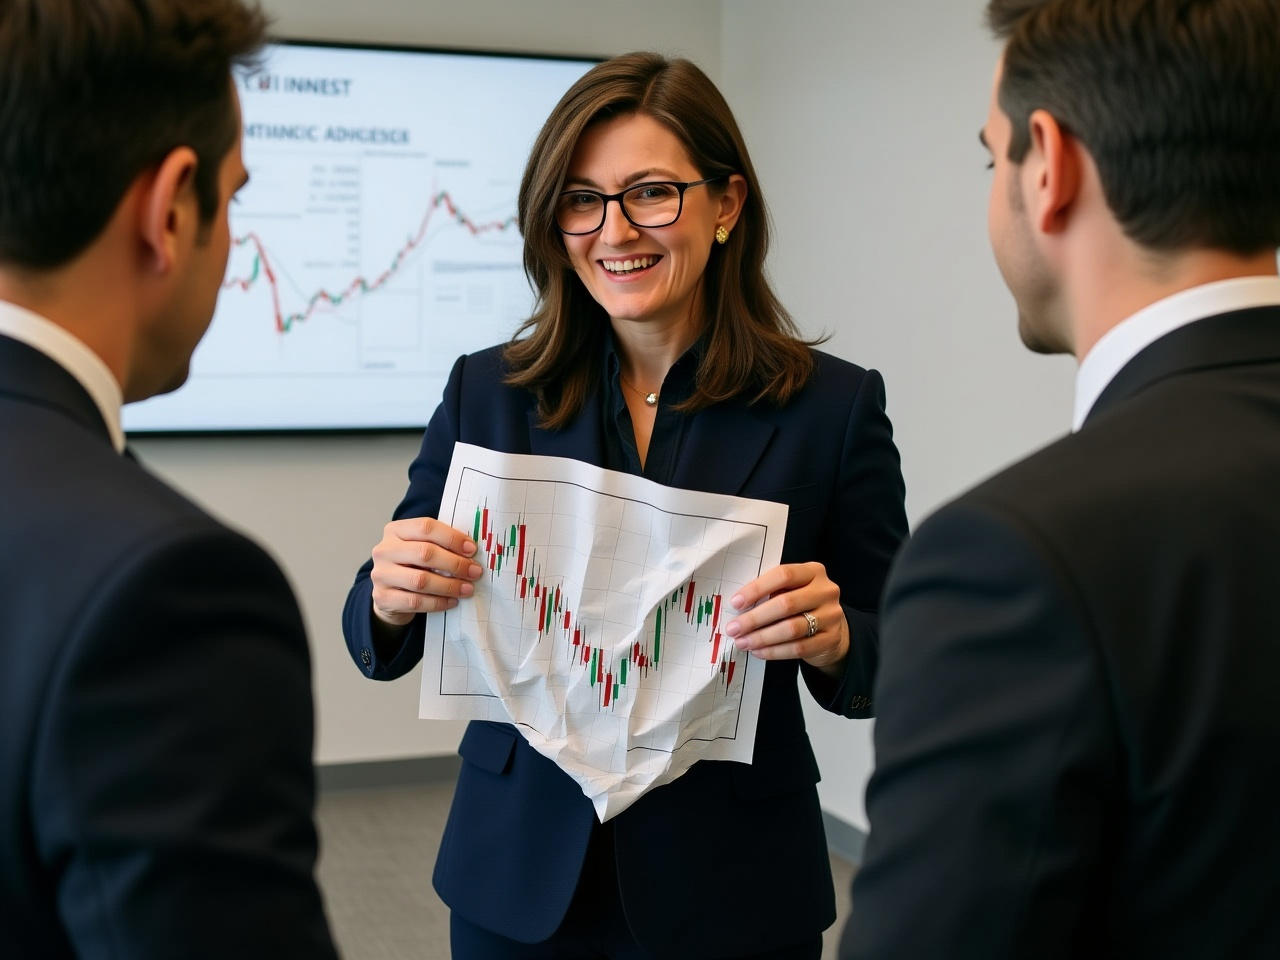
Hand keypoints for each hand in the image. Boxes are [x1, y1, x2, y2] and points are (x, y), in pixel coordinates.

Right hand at [368, 518, 482, 626]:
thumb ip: (440, 545)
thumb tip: (471, 551)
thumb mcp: (421, 548)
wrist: (390, 594)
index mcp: (395, 530)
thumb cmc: (412, 566)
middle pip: (424, 553)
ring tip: (467, 589)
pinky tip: (452, 601)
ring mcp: (381, 574)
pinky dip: (438, 602)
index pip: (426, 527)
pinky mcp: (383, 597)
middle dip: (455, 564)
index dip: (452, 538)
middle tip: (474, 572)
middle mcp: (384, 550)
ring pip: (420, 580)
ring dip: (449, 585)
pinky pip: (415, 601)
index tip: (472, 549)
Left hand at [724, 562, 847, 676]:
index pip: (783, 575)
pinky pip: (798, 648)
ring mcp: (831, 615)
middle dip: (755, 618)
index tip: (736, 602)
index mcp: (813, 572)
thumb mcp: (792, 590)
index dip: (757, 589)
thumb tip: (739, 606)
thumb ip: (772, 592)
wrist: (832, 629)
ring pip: (791, 628)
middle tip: (734, 628)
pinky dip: (775, 651)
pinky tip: (759, 651)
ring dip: (762, 637)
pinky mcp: (831, 639)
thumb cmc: (803, 606)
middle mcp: (825, 591)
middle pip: (786, 604)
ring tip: (743, 642)